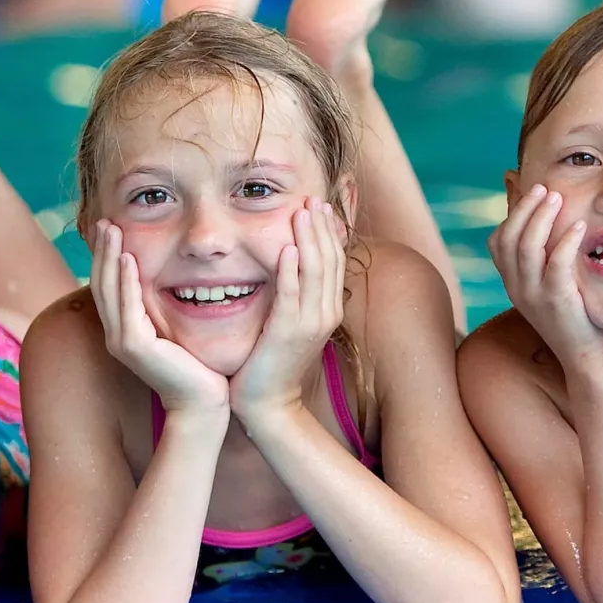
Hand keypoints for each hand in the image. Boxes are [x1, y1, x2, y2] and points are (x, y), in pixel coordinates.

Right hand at [91, 220, 228, 412]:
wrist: (203, 403)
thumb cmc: (198, 367)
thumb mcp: (177, 330)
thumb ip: (167, 309)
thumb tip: (175, 281)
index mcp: (125, 330)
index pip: (110, 286)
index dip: (107, 257)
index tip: (112, 227)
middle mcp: (117, 334)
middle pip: (102, 283)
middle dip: (102, 250)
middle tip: (105, 220)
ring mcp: (122, 341)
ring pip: (108, 290)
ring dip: (109, 257)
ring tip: (111, 229)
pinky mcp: (135, 347)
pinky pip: (126, 307)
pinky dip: (125, 280)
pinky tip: (127, 258)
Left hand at [230, 199, 344, 420]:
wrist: (268, 404)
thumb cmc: (273, 363)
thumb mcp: (290, 324)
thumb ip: (295, 296)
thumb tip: (291, 267)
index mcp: (328, 309)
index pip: (334, 261)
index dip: (328, 231)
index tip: (319, 205)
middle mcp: (326, 313)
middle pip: (329, 259)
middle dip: (321, 227)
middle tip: (312, 198)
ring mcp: (310, 323)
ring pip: (315, 271)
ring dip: (309, 239)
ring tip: (302, 212)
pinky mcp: (289, 332)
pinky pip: (292, 294)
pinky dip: (291, 270)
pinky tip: (287, 248)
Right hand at [488, 184, 602, 370]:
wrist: (587, 360)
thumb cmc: (577, 317)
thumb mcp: (554, 283)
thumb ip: (547, 254)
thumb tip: (548, 226)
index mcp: (513, 284)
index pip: (497, 241)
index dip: (512, 213)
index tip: (531, 189)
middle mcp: (516, 289)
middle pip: (507, 238)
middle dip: (524, 208)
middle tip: (544, 186)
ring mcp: (533, 297)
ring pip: (525, 248)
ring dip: (540, 217)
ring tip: (558, 197)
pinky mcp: (556, 302)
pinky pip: (555, 265)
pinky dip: (565, 241)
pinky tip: (580, 226)